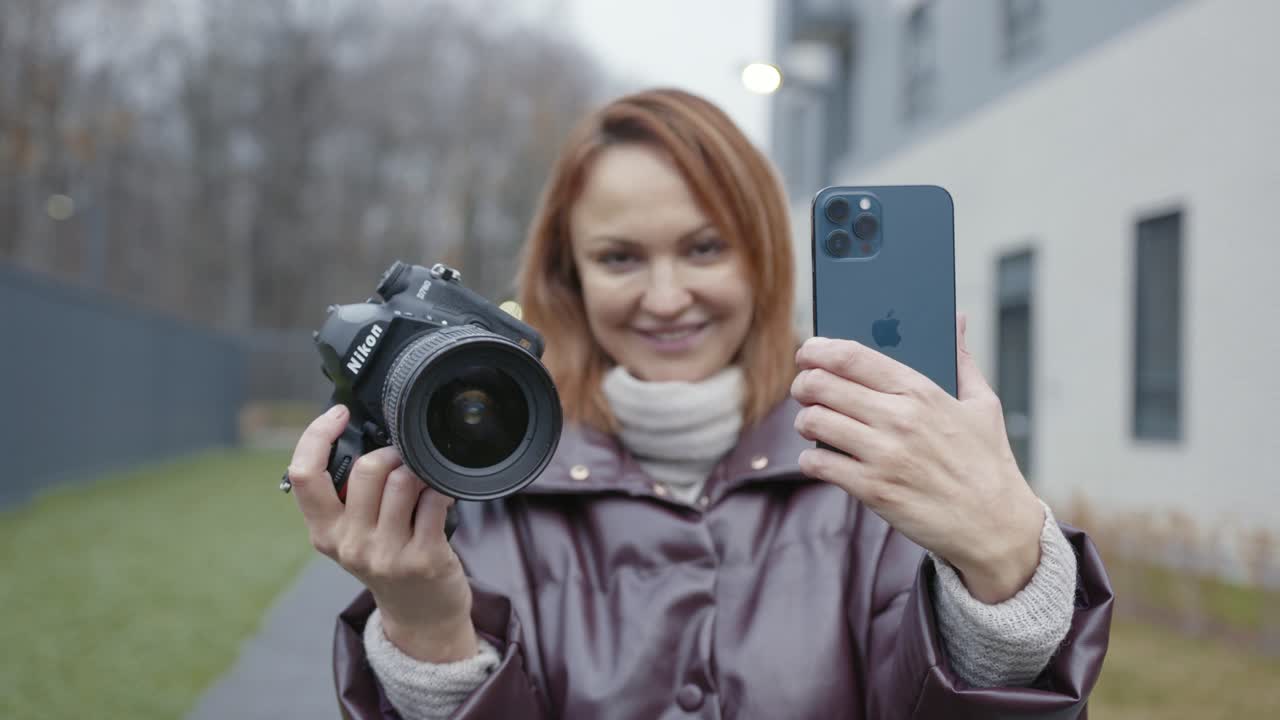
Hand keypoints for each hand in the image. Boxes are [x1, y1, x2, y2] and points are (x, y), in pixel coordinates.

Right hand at [287, 405, 476, 660]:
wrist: (420, 616)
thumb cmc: (388, 562)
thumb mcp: (352, 535)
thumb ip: (348, 495)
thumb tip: (360, 436)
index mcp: (324, 533)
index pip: (303, 475)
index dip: (316, 435)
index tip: (338, 415)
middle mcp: (350, 544)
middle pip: (367, 468)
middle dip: (390, 453)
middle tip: (401, 462)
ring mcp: (386, 554)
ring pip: (404, 480)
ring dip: (419, 471)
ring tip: (422, 484)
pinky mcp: (423, 558)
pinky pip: (435, 500)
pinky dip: (442, 491)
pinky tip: (440, 500)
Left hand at [790, 314, 1044, 603]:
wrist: (995, 526)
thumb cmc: (988, 463)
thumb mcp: (983, 404)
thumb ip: (962, 360)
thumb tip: (958, 320)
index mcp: (921, 391)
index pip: (852, 356)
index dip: (818, 349)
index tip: (807, 351)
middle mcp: (898, 418)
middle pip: (822, 385)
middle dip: (803, 383)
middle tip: (803, 388)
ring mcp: (883, 455)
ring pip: (813, 421)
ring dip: (804, 420)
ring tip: (813, 423)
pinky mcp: (872, 490)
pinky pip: (817, 464)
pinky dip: (811, 460)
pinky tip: (821, 459)